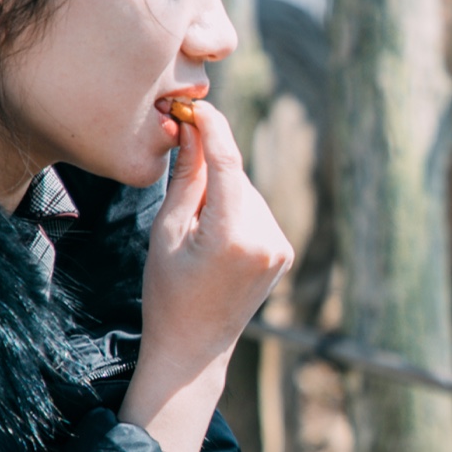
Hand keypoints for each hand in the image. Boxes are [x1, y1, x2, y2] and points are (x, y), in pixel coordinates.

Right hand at [139, 100, 292, 373]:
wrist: (194, 346)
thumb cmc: (168, 290)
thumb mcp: (167, 231)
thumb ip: (186, 177)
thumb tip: (192, 128)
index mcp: (232, 234)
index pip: (228, 162)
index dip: (212, 127)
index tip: (195, 105)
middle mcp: (266, 238)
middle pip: (237, 177)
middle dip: (210, 173)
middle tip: (180, 204)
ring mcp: (280, 247)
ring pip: (247, 193)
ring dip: (223, 195)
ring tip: (197, 236)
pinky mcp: (284, 252)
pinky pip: (257, 212)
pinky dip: (236, 212)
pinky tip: (217, 243)